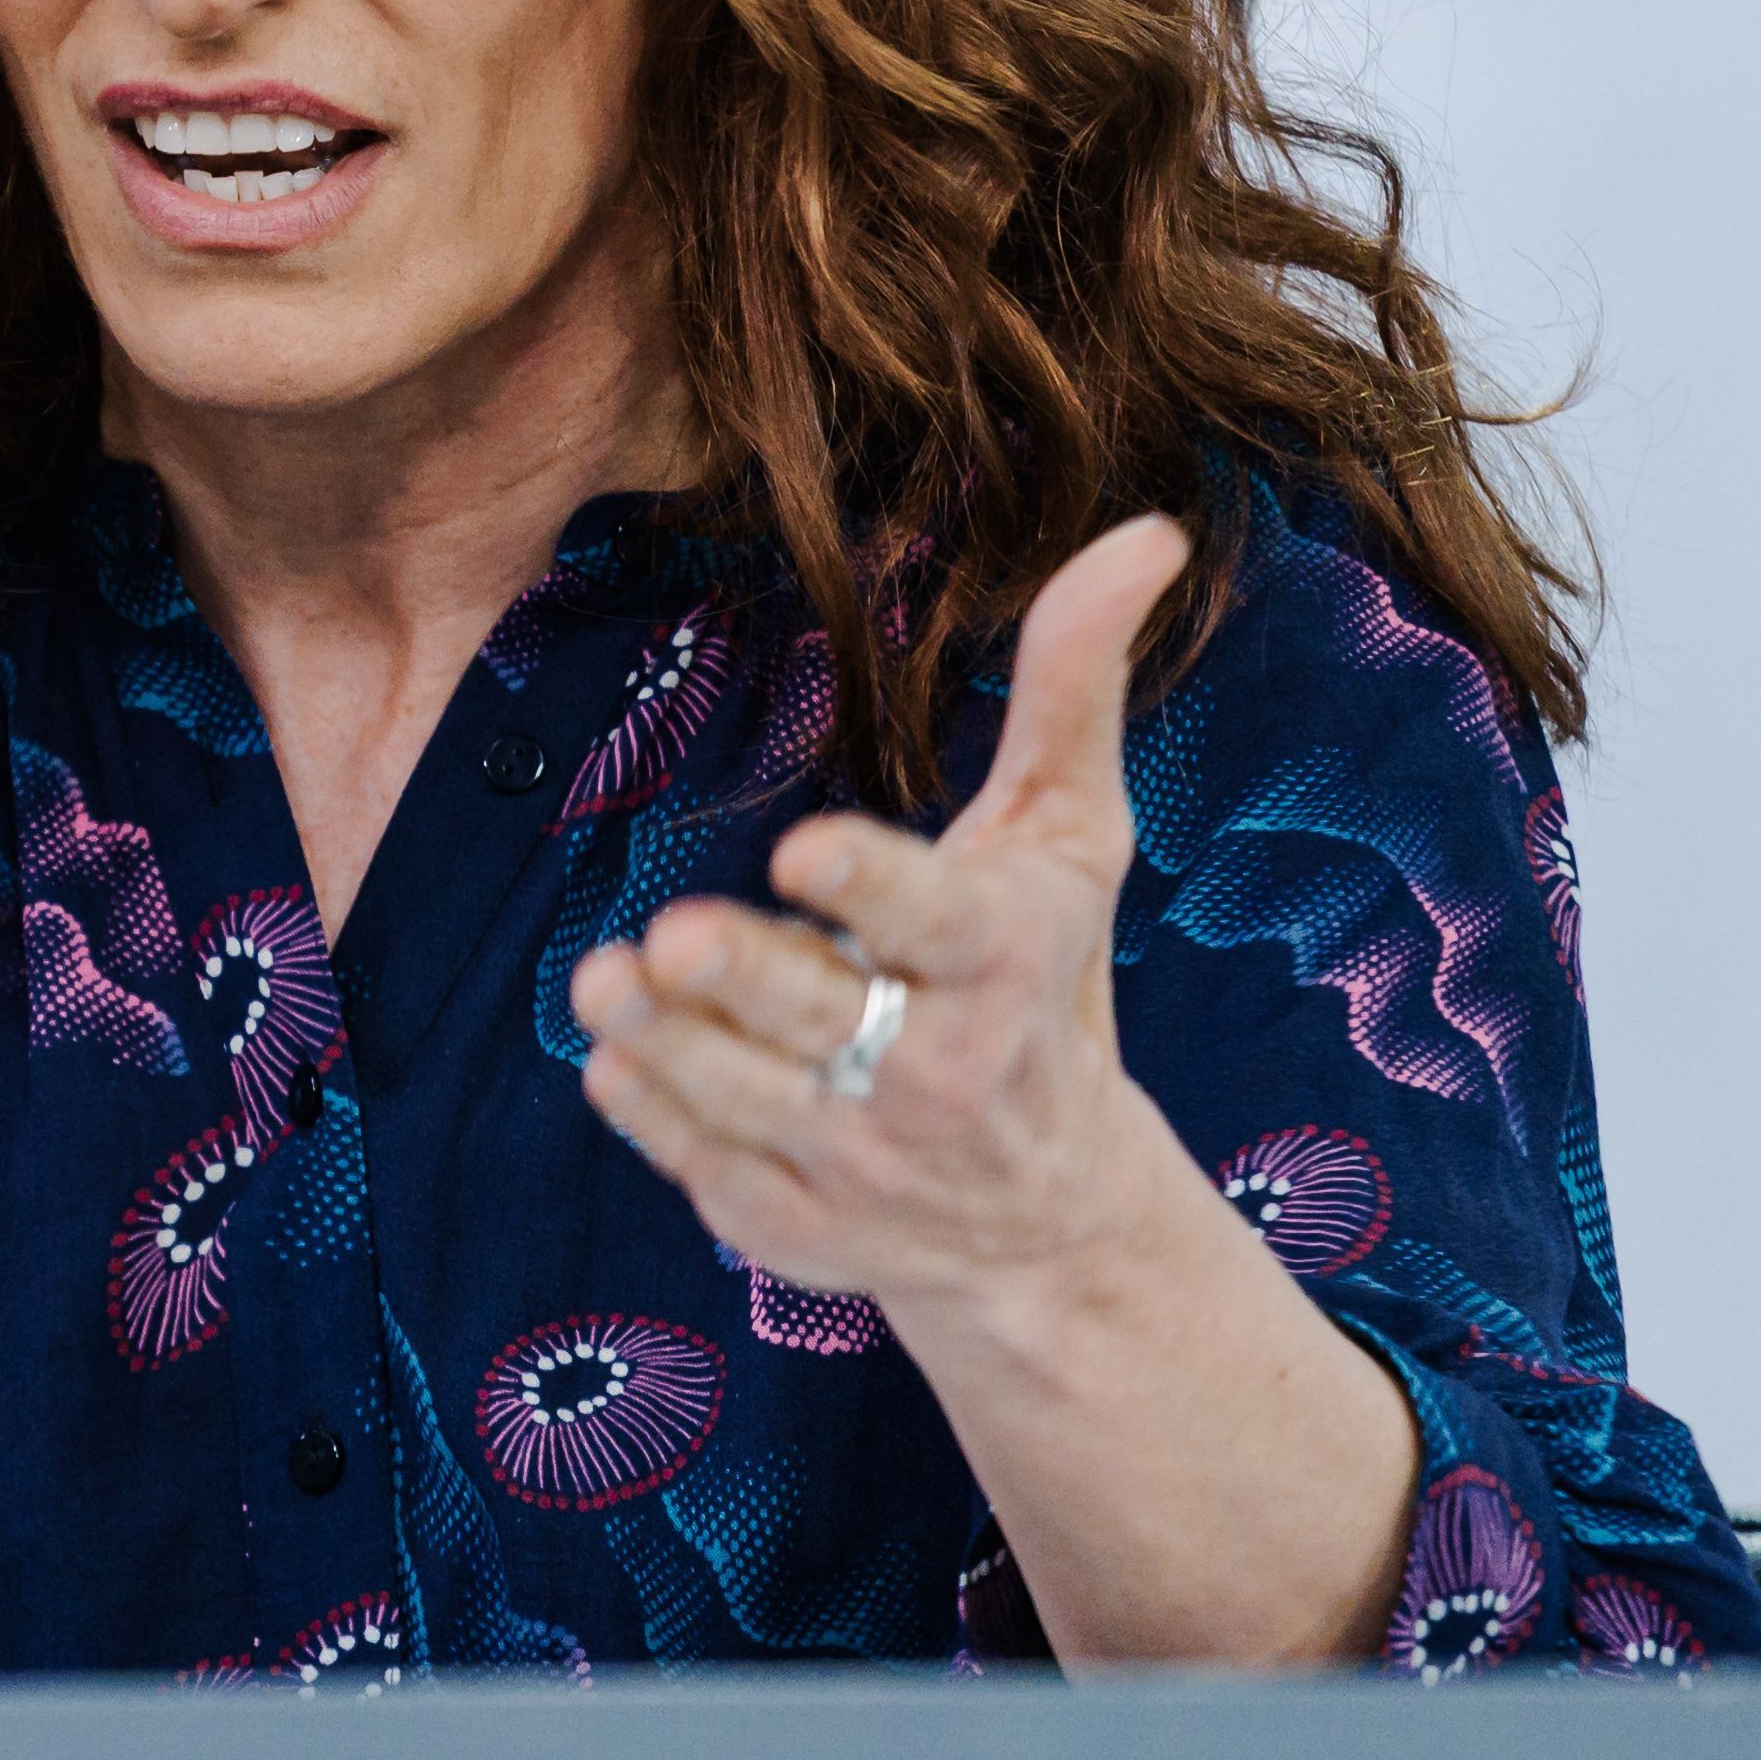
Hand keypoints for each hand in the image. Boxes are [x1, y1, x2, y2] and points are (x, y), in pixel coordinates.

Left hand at [565, 513, 1203, 1325]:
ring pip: (742, 1099)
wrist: (1051, 1220)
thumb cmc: (1047, 988)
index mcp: (1005, 964)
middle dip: (744, 980)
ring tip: (610, 980)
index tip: (804, 850)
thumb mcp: (1071, 842)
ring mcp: (865, 1163)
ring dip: (666, 1041)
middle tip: (674, 937)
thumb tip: (1150, 531)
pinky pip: (706, 1171)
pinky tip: (619, 1059)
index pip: (937, 922)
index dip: (872, 891)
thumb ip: (1076, 690)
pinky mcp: (800, 1228)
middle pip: (822, 1019)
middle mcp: (940, 1074)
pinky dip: (654, 1116)